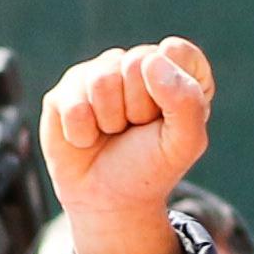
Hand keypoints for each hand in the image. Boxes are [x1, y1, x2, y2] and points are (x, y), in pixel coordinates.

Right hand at [45, 37, 218, 253]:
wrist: (110, 200)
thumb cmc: (150, 167)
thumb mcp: (185, 142)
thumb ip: (187, 101)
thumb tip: (150, 61)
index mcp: (174, 69)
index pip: (178, 53)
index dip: (174, 91)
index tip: (168, 120)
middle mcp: (136, 64)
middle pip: (138, 63)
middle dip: (139, 108)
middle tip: (136, 129)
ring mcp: (98, 73)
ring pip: (103, 81)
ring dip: (110, 120)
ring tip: (112, 133)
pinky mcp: (65, 91)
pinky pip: (74, 104)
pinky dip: (82, 134)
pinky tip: (87, 139)